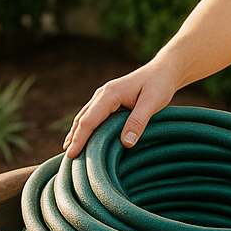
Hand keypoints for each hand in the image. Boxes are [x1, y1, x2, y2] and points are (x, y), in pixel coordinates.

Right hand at [62, 59, 181, 157]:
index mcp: (110, 94)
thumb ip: (138, 121)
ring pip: (84, 117)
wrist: (162, 71)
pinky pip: (91, 116)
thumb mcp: (153, 102)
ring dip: (76, 134)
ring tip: (71, 153)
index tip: (72, 155)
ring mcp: (103, 97)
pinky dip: (84, 128)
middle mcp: (102, 94)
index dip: (80, 138)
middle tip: (68, 160)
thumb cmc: (159, 84)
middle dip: (74, 139)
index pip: (89, 120)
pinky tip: (82, 139)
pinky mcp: (108, 101)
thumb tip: (126, 143)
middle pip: (82, 119)